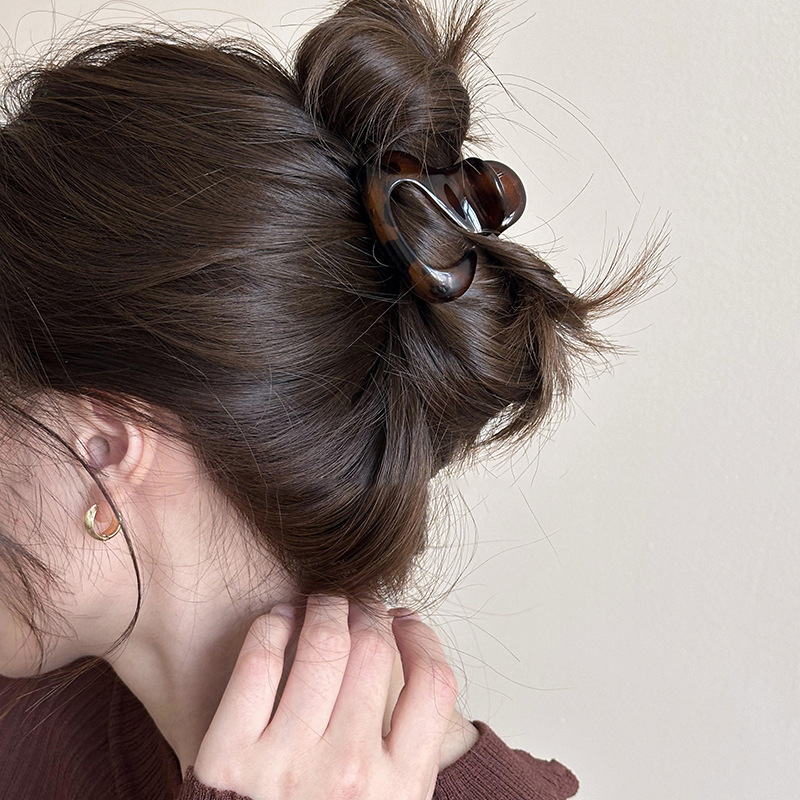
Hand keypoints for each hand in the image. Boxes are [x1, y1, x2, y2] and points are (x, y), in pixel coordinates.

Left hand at [192, 595, 459, 799]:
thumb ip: (408, 744)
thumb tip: (408, 646)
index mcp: (400, 790)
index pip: (433, 682)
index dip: (421, 636)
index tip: (406, 621)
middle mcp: (349, 774)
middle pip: (374, 650)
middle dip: (370, 612)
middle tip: (360, 605)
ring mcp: (287, 764)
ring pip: (324, 642)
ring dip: (327, 606)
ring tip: (324, 603)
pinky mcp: (230, 754)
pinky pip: (261, 660)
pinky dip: (273, 624)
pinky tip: (281, 619)